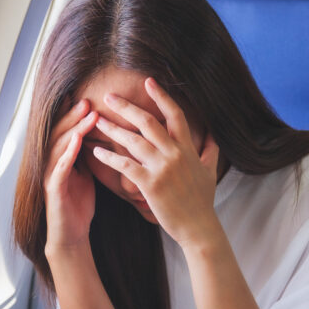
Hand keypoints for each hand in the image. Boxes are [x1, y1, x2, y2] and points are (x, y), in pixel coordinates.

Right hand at [43, 99, 97, 255]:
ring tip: (87, 115)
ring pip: (59, 146)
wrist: (71, 234)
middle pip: (59, 133)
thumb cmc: (78, 205)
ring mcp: (50, 175)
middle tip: (87, 100)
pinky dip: (68, 153)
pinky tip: (77, 141)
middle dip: (73, 116)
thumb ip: (88, 156)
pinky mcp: (53, 189)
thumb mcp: (86, 174)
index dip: (72, 114)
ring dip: (73, 129)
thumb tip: (102, 136)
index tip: (85, 97)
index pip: (65, 131)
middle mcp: (51, 163)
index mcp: (60, 159)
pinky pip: (60, 167)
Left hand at [91, 78, 221, 248]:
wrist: (198, 227)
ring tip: (96, 121)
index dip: (161, 96)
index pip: (175, 114)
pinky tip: (96, 152)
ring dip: (112, 129)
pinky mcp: (150, 184)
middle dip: (126, 107)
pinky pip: (125, 166)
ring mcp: (162, 168)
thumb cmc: (202, 200)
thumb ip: (209, 149)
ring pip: (133, 141)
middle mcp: (174, 153)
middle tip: (108, 97)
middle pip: (148, 122)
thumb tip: (213, 133)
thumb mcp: (210, 170)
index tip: (148, 81)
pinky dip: (109, 158)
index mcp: (187, 148)